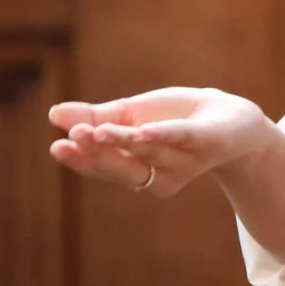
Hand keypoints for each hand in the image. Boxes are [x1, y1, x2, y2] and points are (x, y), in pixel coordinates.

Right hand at [47, 88, 278, 198]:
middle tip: (75, 137)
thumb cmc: (177, 117)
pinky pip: (180, 139)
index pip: (103, 165)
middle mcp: (157, 172)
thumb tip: (54, 114)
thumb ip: (96, 117)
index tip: (58, 146)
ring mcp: (183, 163)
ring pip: (148, 153)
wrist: (230, 118)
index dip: (82, 159)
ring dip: (124, 142)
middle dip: (98, 153)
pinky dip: (161, 136)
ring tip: (99, 131)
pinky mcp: (207, 144)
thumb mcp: (133, 113)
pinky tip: (142, 131)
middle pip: (122, 167)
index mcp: (135, 164)